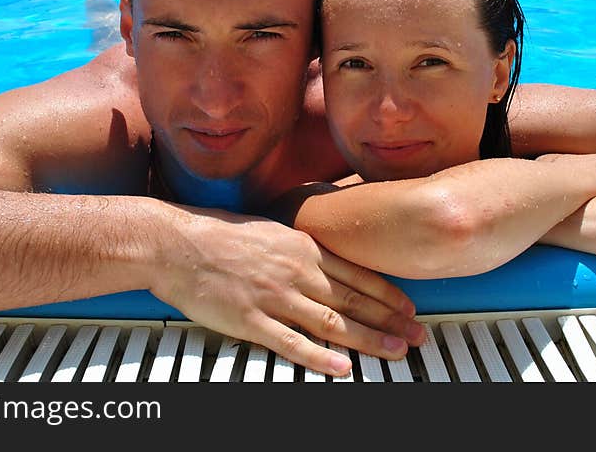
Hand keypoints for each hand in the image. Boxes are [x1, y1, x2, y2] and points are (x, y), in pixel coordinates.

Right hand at [149, 209, 425, 376]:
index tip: (407, 306)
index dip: (387, 293)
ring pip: (333, 322)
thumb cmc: (220, 233)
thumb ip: (300, 245)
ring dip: (368, 340)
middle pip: (354, 300)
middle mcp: (296, 272)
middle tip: (415, 334)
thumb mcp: (272, 226)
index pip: (357, 273)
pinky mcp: (252, 321)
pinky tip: (342, 368)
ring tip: (394, 352)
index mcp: (302, 247)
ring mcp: (276, 297)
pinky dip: (320, 358)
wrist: (179, 243)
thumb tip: (323, 254)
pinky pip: (292, 343)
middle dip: (390, 320)